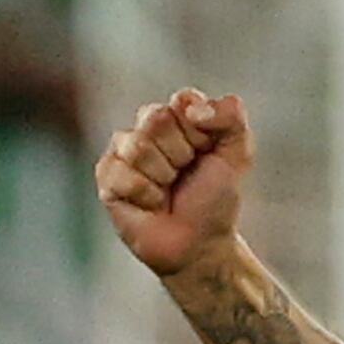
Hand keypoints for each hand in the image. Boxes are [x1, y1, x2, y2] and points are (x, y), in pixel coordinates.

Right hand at [96, 88, 252, 276]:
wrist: (200, 243)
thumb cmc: (215, 199)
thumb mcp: (237, 153)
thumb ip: (230, 115)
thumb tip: (191, 106)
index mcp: (178, 116)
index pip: (182, 101)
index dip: (200, 131)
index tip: (207, 152)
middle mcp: (146, 128)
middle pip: (156, 118)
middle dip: (181, 153)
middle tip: (185, 174)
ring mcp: (123, 151)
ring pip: (138, 145)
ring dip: (163, 175)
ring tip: (167, 190)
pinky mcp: (106, 176)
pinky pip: (122, 173)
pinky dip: (145, 193)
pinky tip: (151, 203)